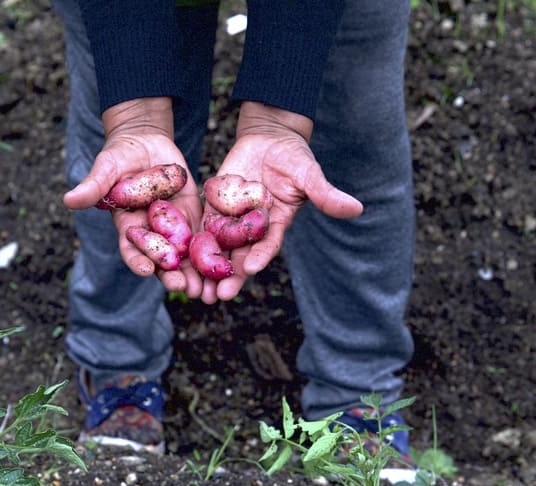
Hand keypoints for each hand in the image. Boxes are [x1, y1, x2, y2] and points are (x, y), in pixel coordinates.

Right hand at [63, 98, 205, 297]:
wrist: (146, 142)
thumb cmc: (120, 154)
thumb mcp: (107, 167)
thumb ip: (94, 186)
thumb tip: (68, 200)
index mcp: (128, 226)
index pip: (131, 250)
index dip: (138, 261)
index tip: (146, 270)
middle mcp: (151, 233)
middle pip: (161, 260)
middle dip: (171, 275)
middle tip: (182, 288)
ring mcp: (173, 227)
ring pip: (185, 256)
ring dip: (194, 273)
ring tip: (205, 289)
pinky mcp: (192, 217)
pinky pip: (203, 237)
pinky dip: (212, 252)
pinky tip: (224, 265)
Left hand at [203, 102, 363, 302]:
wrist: (269, 140)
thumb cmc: (294, 158)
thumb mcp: (310, 175)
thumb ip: (326, 194)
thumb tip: (356, 209)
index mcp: (275, 224)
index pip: (267, 245)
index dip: (259, 257)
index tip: (251, 269)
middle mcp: (252, 228)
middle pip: (239, 257)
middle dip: (229, 276)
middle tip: (218, 296)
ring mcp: (231, 219)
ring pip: (216, 248)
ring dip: (206, 269)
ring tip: (195, 288)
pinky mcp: (214, 208)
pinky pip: (201, 227)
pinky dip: (191, 243)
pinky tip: (178, 257)